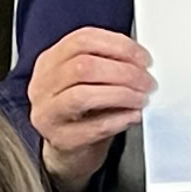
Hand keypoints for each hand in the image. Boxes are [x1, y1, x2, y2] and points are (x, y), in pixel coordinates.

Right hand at [28, 27, 152, 191]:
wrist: (70, 151)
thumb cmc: (84, 111)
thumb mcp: (91, 81)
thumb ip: (109, 65)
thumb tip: (141, 62)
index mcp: (50, 62)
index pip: (82, 40)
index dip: (117, 46)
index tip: (142, 58)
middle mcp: (43, 85)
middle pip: (83, 66)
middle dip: (123, 72)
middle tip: (147, 82)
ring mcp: (48, 114)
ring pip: (83, 95)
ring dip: (121, 95)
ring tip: (141, 99)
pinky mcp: (61, 140)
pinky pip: (93, 127)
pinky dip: (118, 120)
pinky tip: (133, 116)